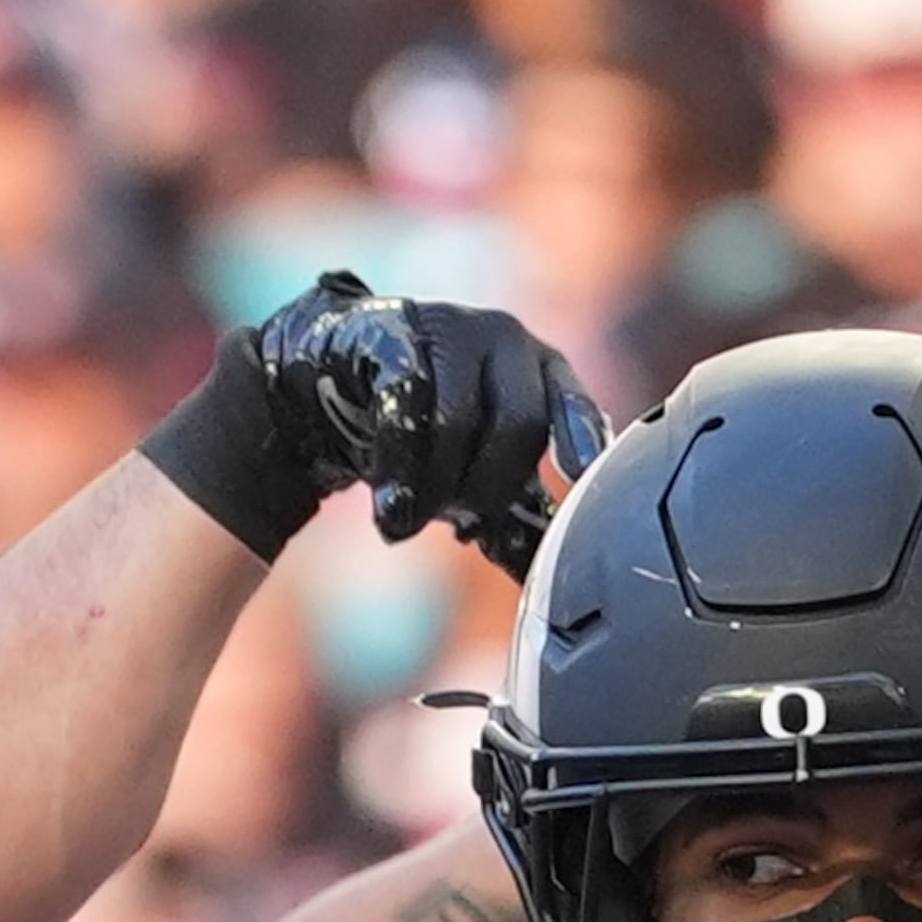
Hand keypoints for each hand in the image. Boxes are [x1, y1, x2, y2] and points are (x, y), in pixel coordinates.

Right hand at [254, 272, 608, 577]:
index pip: (574, 402)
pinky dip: (397, 468)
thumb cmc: (430, 434)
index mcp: (543, 370)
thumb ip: (520, 524)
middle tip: (464, 527)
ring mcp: (450, 328)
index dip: (581, 436)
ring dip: (435, 488)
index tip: (579, 474)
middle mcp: (505, 339)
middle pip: (518, 423)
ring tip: (410, 523)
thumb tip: (556, 593)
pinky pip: (402, 404)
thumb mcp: (480, 475)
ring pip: (456, 421)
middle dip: (489, 489)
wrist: (340, 382)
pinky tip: (390, 510)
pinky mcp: (393, 333)